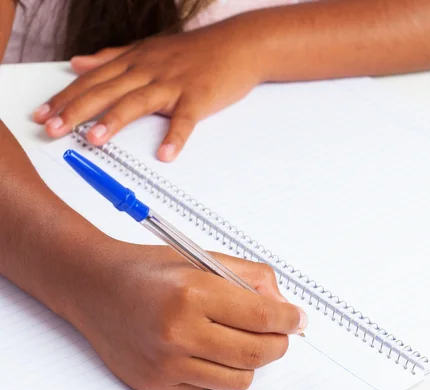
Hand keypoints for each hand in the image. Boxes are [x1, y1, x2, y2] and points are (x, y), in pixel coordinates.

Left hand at [33, 21, 262, 161]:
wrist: (237, 44)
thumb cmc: (194, 51)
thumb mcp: (147, 49)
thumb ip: (111, 58)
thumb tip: (79, 63)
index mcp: (135, 61)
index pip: (92, 80)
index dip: (65, 97)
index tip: (43, 114)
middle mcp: (149, 71)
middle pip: (107, 90)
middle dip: (76, 110)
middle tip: (53, 129)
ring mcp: (174, 84)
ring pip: (138, 102)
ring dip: (114, 120)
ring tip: (94, 139)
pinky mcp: (198, 97)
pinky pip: (185, 120)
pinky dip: (176, 137)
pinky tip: (166, 154)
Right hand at [64, 241, 306, 389]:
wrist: (96, 288)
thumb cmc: (149, 270)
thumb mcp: (204, 259)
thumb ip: (251, 278)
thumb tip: (283, 306)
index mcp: (193, 293)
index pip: (263, 317)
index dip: (289, 319)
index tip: (297, 319)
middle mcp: (178, 332)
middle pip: (257, 354)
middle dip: (278, 343)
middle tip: (278, 332)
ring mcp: (166, 363)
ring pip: (238, 379)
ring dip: (249, 361)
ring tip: (237, 338)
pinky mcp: (156, 384)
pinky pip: (209, 387)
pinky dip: (217, 370)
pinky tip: (203, 347)